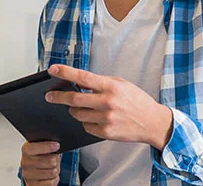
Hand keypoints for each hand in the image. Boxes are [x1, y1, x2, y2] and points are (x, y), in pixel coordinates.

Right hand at [20, 140, 60, 184]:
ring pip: (51, 172)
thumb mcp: (43, 147)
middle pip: (48, 161)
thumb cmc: (41, 156)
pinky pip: (50, 182)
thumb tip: (55, 147)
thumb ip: (47, 145)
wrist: (36, 170)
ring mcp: (27, 174)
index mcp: (25, 150)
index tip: (57, 146)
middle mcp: (24, 162)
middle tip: (55, 159)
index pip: (33, 148)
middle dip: (56, 160)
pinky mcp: (32, 185)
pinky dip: (55, 179)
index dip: (46, 147)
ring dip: (56, 170)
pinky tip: (52, 176)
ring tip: (53, 168)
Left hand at [44, 64, 173, 148]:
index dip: (65, 73)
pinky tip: (94, 118)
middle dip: (58, 97)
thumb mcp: (121, 84)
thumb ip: (101, 83)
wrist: (152, 122)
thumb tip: (79, 81)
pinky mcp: (105, 133)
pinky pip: (86, 126)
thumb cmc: (136, 101)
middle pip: (74, 99)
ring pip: (77, 114)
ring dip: (74, 110)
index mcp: (111, 87)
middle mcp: (107, 102)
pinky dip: (86, 122)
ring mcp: (106, 119)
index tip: (53, 69)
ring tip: (80, 108)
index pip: (83, 77)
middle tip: (50, 96)